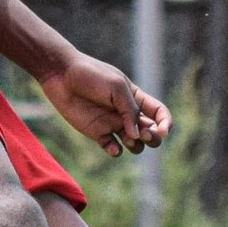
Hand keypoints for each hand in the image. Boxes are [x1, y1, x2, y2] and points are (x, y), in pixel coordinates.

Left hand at [39, 52, 171, 156]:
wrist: (61, 75)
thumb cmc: (91, 76)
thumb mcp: (116, 87)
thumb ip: (130, 110)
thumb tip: (138, 135)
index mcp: (136, 98)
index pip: (159, 114)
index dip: (166, 124)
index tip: (162, 130)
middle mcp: (127, 113)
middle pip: (151, 132)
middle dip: (153, 137)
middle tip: (144, 134)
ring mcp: (112, 123)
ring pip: (134, 144)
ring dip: (135, 145)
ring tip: (127, 138)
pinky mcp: (97, 132)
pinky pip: (113, 148)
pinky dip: (116, 151)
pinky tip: (112, 146)